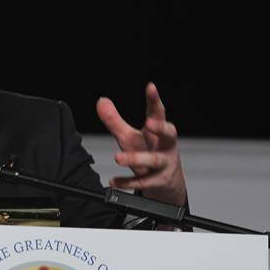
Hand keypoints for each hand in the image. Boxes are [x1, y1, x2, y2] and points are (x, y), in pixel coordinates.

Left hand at [96, 82, 186, 206]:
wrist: (167, 182)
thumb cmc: (149, 153)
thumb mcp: (131, 136)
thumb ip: (115, 121)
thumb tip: (101, 101)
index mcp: (158, 132)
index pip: (158, 112)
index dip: (154, 99)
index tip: (150, 87)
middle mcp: (164, 146)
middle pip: (169, 135)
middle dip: (161, 127)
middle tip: (149, 122)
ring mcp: (163, 164)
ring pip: (153, 160)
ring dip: (136, 158)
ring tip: (118, 157)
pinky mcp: (158, 181)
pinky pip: (143, 182)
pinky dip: (127, 182)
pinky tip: (114, 181)